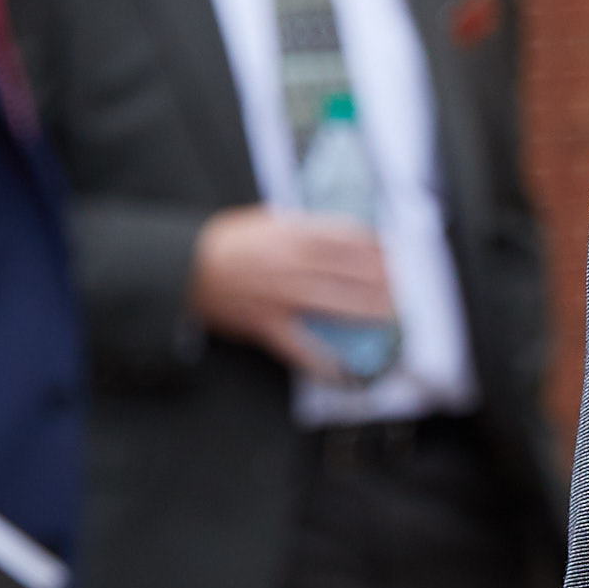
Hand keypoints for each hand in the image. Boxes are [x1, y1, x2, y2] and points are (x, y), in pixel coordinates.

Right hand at [189, 205, 395, 377]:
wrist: (184, 268)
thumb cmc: (225, 242)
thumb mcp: (265, 220)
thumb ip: (301, 226)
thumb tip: (336, 232)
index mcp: (294, 237)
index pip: (348, 240)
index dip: (376, 248)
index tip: (394, 253)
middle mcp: (293, 266)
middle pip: (351, 272)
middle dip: (383, 280)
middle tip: (403, 287)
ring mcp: (281, 297)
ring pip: (336, 303)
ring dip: (368, 310)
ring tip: (392, 315)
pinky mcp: (266, 324)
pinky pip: (298, 346)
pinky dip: (321, 359)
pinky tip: (344, 367)